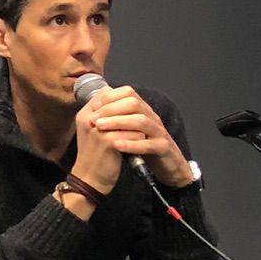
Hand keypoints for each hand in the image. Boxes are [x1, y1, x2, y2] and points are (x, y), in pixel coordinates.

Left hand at [79, 85, 193, 188]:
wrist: (167, 166)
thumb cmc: (144, 146)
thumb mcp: (130, 129)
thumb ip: (116, 116)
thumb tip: (96, 100)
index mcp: (143, 111)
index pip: (128, 93)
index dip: (109, 97)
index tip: (93, 107)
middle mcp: (152, 118)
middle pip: (134, 104)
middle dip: (111, 109)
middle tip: (93, 118)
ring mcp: (159, 132)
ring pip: (141, 121)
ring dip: (118, 123)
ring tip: (99, 127)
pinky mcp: (163, 148)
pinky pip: (148, 144)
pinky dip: (131, 144)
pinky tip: (116, 145)